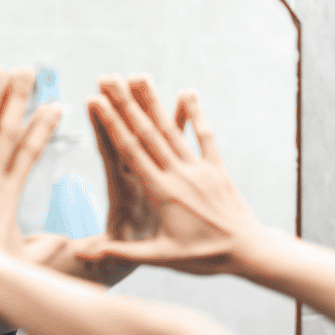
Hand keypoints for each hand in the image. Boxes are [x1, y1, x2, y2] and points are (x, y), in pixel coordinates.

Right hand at [77, 74, 268, 275]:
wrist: (249, 252)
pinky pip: (205, 136)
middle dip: (125, 103)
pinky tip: (187, 93)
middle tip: (109, 78)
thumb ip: (123, 253)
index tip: (96, 101)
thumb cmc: (204, 258)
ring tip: (138, 76)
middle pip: (147, 133)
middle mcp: (179, 174)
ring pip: (171, 129)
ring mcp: (199, 169)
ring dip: (153, 101)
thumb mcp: (161, 258)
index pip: (130, 151)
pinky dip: (195, 115)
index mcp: (161, 192)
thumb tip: (85, 254)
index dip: (112, 124)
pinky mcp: (217, 169)